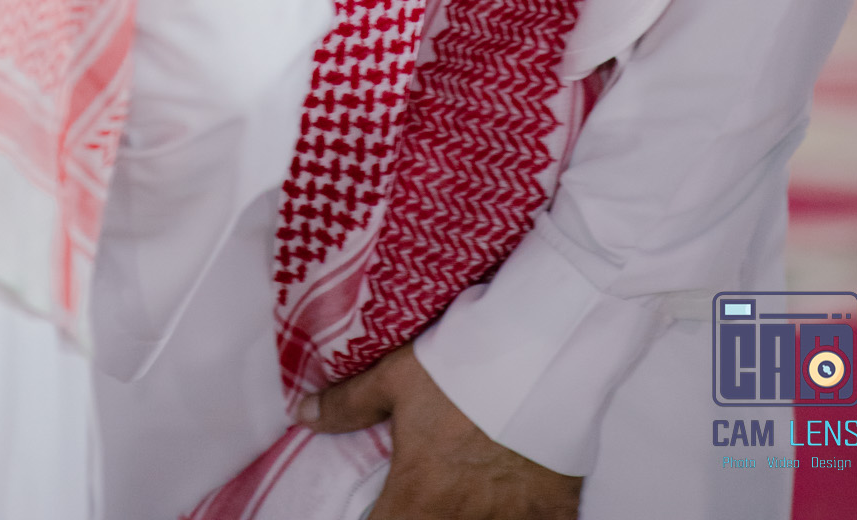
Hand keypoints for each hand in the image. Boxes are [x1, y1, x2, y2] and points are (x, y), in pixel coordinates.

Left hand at [295, 343, 582, 518]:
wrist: (537, 353)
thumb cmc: (459, 364)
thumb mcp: (395, 377)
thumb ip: (347, 405)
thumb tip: (300, 414)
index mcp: (417, 499)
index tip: (383, 511)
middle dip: (423, 518)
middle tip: (429, 497)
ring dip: (473, 517)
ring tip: (468, 494)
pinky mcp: (555, 513)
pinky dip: (523, 516)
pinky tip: (515, 501)